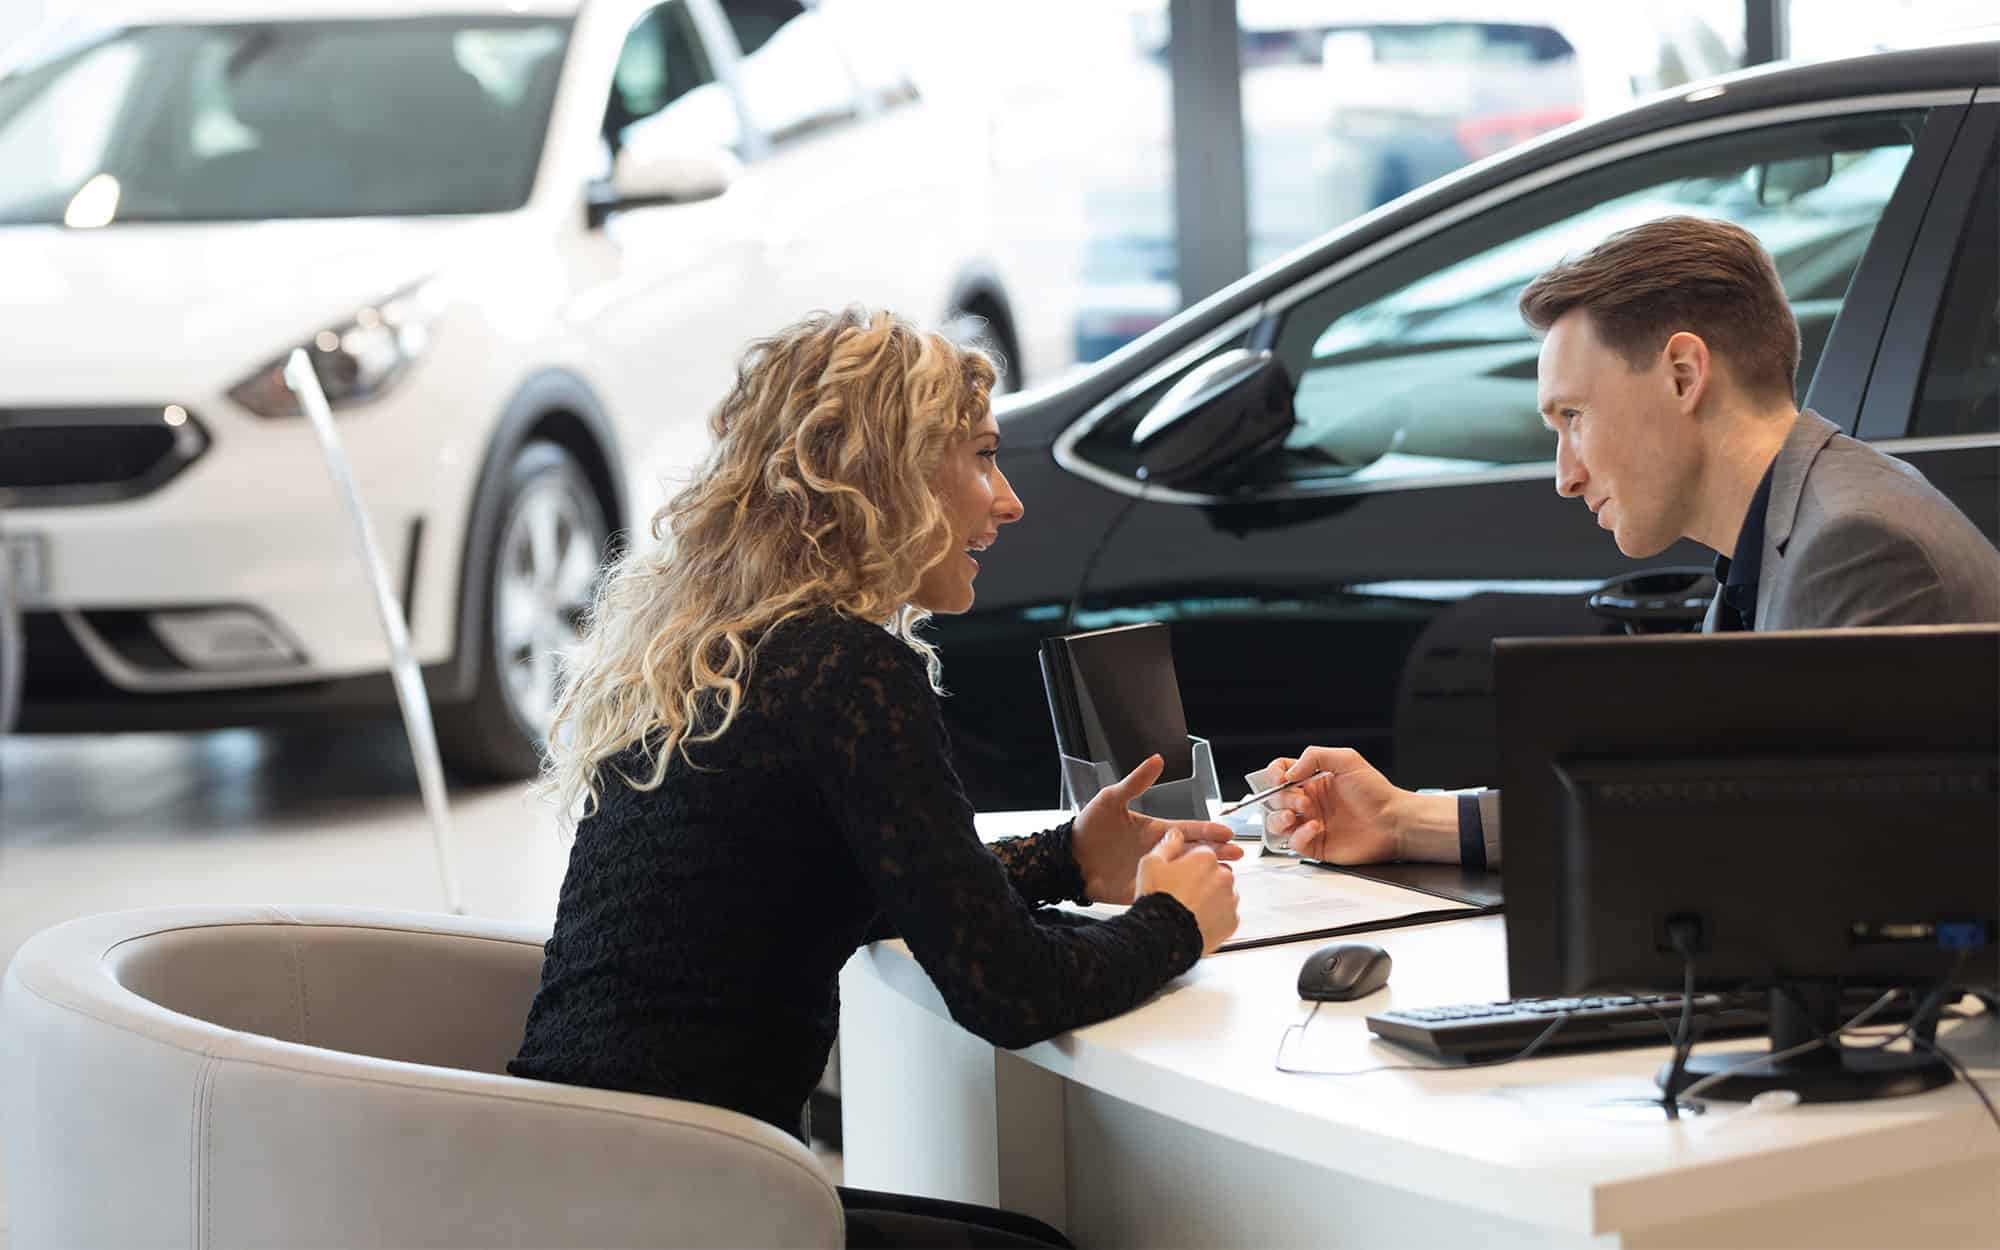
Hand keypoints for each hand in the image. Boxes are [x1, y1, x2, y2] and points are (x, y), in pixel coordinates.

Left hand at [1073, 753, 1242, 904]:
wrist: (1068, 859)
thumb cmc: (1089, 827)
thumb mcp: (1112, 799)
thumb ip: (1136, 782)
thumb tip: (1157, 759)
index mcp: (1156, 830)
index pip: (1189, 829)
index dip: (1209, 830)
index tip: (1228, 831)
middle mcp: (1159, 851)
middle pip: (1195, 851)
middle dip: (1217, 852)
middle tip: (1238, 853)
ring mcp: (1154, 871)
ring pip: (1187, 873)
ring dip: (1205, 873)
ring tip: (1226, 876)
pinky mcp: (1143, 889)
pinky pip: (1168, 892)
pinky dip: (1184, 893)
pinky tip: (1198, 895)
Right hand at [1137, 828, 1239, 954]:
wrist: (1164, 935)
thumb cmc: (1157, 899)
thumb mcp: (1151, 864)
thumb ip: (1167, 845)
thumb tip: (1175, 835)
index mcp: (1205, 859)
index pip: (1203, 854)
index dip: (1189, 864)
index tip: (1179, 874)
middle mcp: (1223, 876)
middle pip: (1216, 873)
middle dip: (1203, 880)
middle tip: (1183, 893)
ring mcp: (1230, 900)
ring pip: (1223, 894)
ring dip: (1212, 898)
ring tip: (1189, 909)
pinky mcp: (1232, 921)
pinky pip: (1226, 915)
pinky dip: (1216, 917)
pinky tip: (1197, 920)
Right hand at [1262, 747, 1405, 863]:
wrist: (1394, 822)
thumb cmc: (1376, 792)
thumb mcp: (1347, 760)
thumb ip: (1314, 756)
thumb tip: (1289, 773)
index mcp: (1313, 781)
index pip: (1281, 773)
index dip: (1275, 775)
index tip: (1282, 779)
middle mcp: (1309, 802)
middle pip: (1274, 799)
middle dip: (1282, 798)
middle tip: (1302, 801)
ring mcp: (1310, 824)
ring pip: (1276, 823)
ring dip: (1279, 818)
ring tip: (1297, 815)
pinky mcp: (1316, 845)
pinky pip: (1294, 843)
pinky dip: (1299, 835)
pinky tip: (1316, 828)